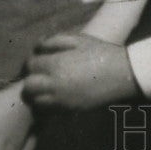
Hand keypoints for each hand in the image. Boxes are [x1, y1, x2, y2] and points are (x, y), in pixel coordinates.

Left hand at [24, 33, 140, 109]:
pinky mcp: (69, 110)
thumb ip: (54, 40)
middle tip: (39, 74)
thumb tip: (37, 46)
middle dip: (31, 79)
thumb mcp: (79, 39)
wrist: (123, 74)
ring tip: (45, 85)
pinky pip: (47, 110)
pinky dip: (46, 103)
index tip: (39, 60)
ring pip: (35, 101)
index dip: (32, 61)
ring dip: (36, 93)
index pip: (30, 65)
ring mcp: (62, 100)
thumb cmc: (101, 52)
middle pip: (28, 86)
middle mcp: (55, 84)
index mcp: (57, 64)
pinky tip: (55, 94)